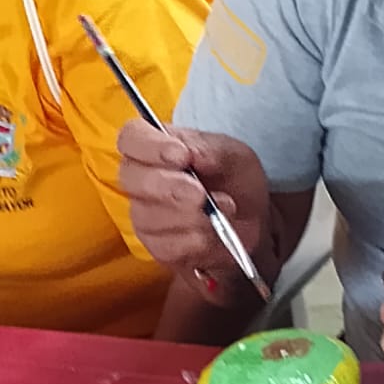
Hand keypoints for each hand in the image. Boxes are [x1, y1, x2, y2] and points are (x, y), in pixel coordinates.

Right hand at [116, 120, 271, 304]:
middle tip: (200, 193)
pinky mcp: (157, 246)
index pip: (131, 137)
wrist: (252, 218)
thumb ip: (212, 151)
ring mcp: (145, 214)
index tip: (181, 156)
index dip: (149, 146)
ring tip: (222, 210)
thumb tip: (192, 152)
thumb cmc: (234, 178)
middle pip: (130, 178)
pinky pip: (164, 246)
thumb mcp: (234, 155)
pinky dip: (194, 241)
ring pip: (147, 217)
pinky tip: (213, 233)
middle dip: (168, 187)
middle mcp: (142, 178)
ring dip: (189, 217)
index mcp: (156, 144)